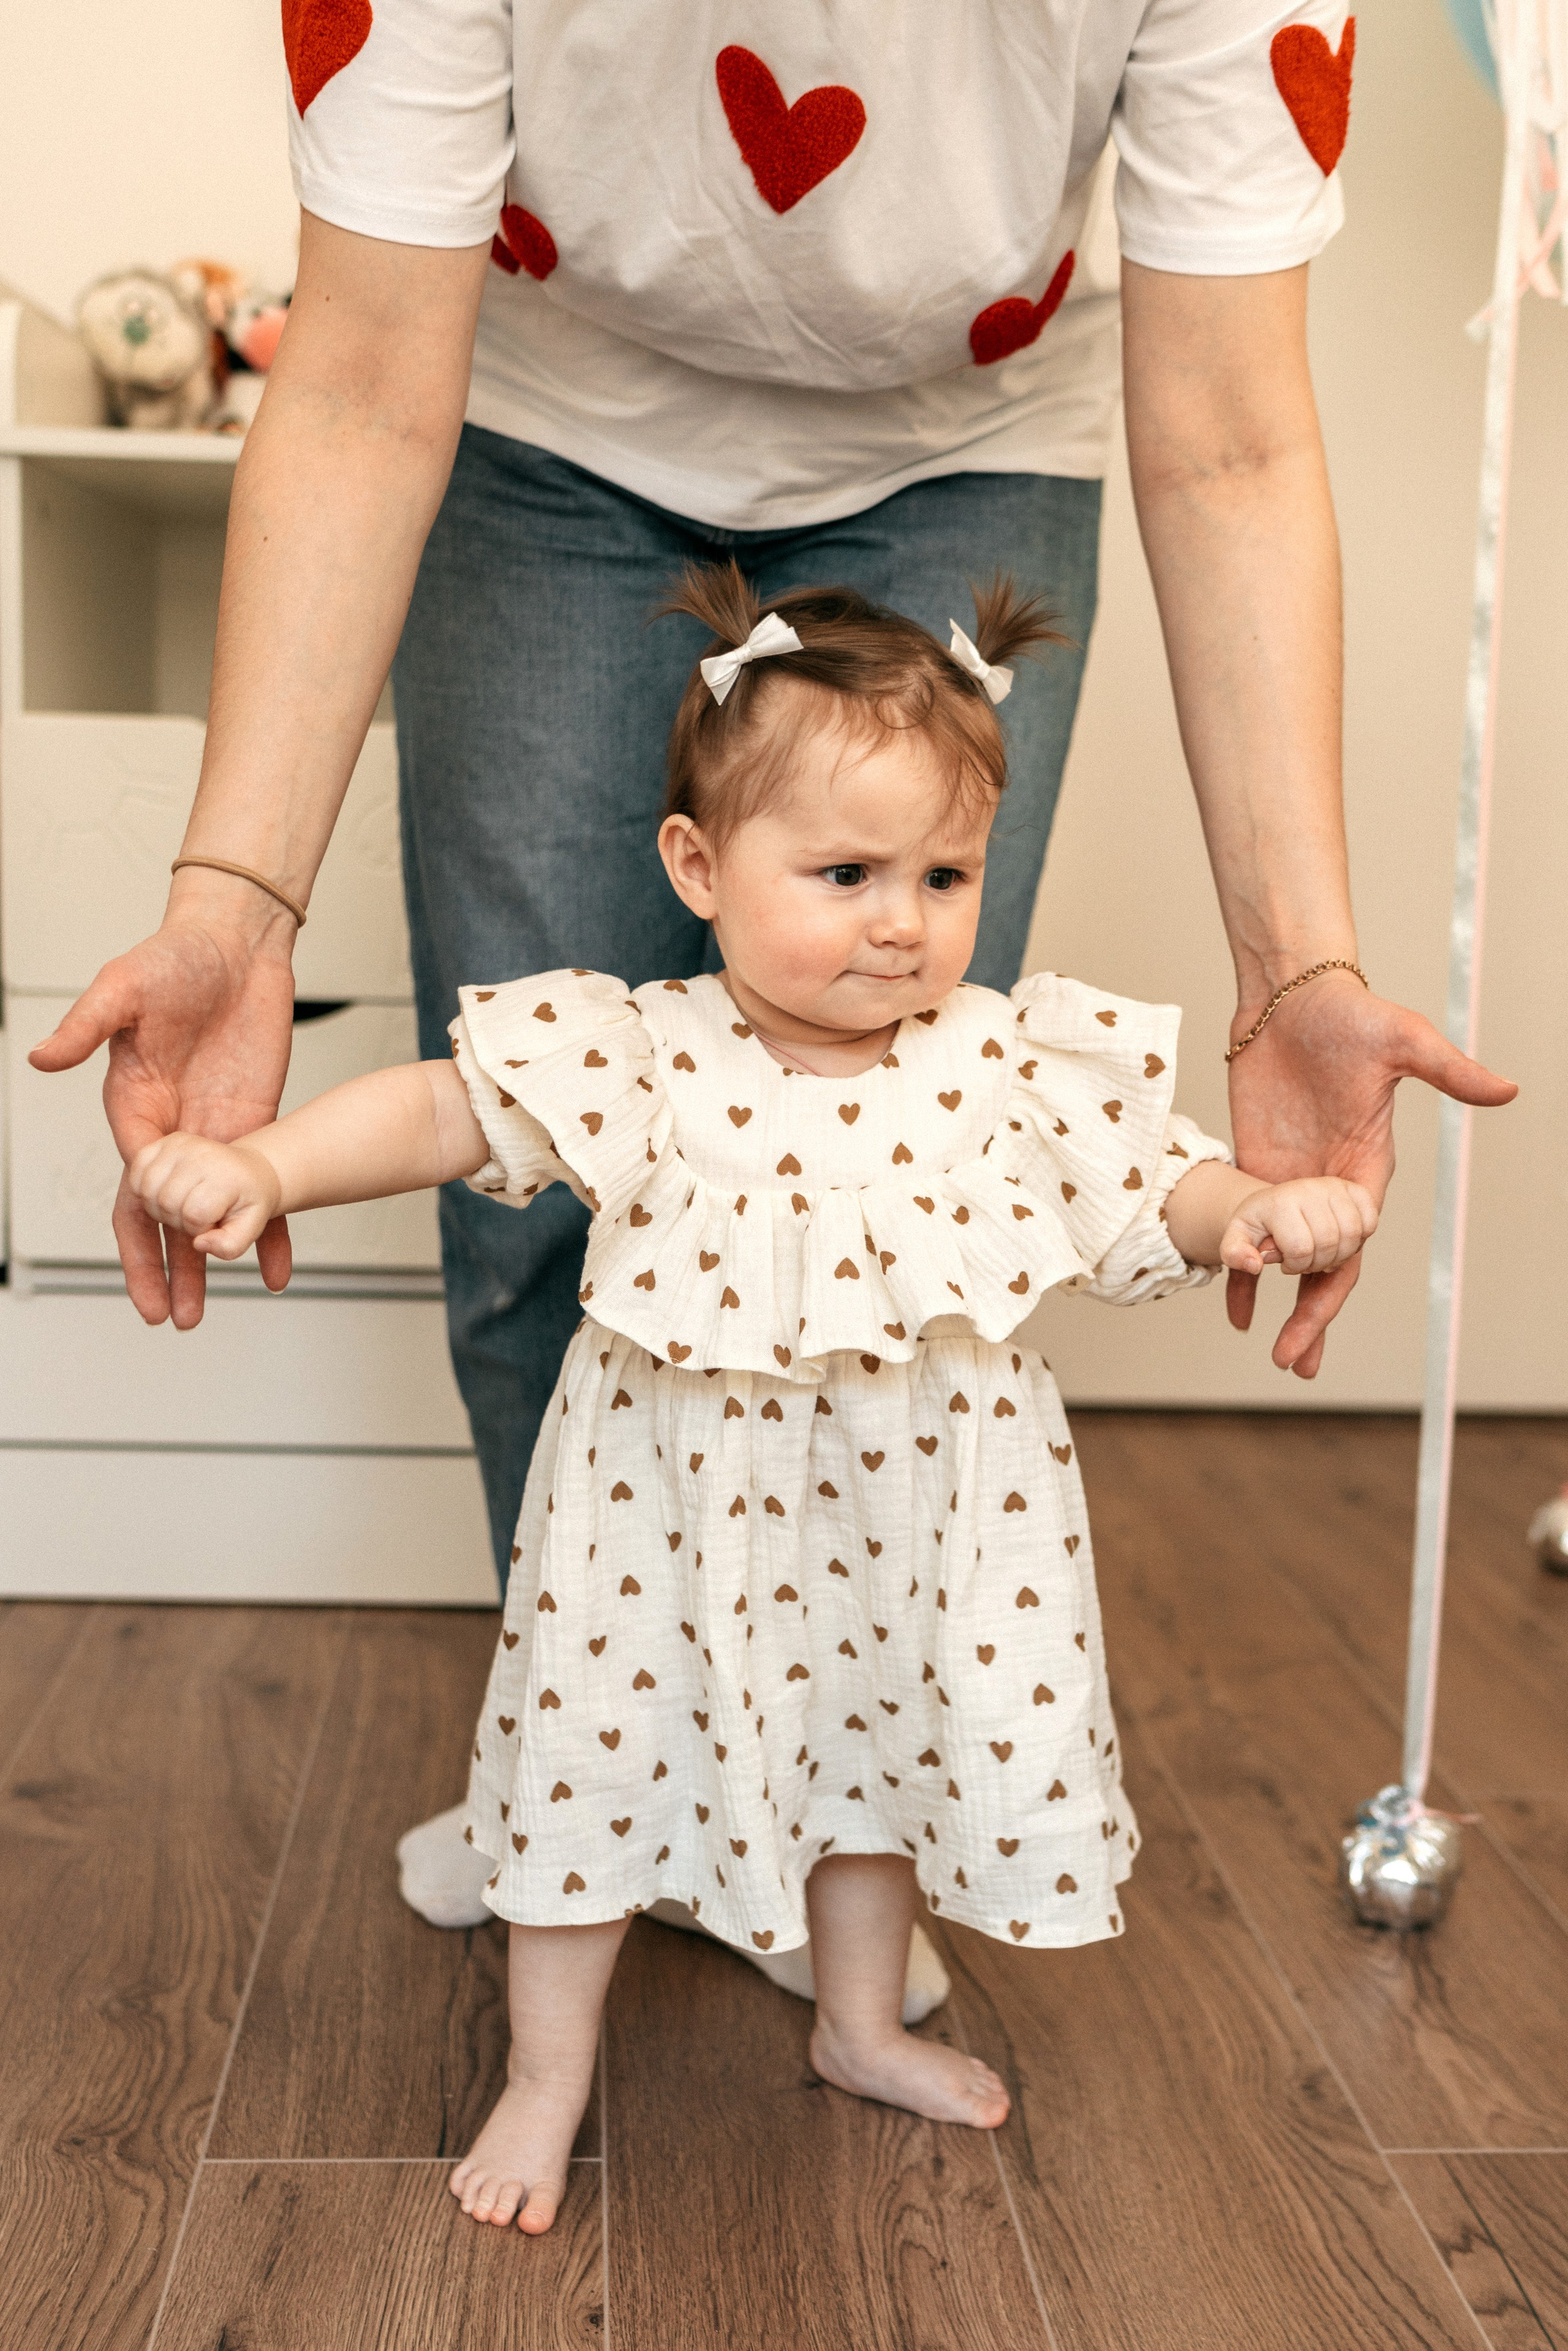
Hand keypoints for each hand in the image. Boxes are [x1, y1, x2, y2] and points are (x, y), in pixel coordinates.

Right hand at [27, 886, 296, 1327]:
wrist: (237, 946)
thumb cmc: (173, 959)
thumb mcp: (124, 988)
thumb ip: (88, 1027)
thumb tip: (42, 1057)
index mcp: (134, 1109)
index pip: (135, 1185)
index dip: (142, 1230)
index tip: (152, 1267)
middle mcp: (172, 1132)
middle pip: (165, 1217)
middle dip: (164, 1268)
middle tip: (171, 1317)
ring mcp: (215, 1134)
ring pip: (210, 1216)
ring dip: (208, 1266)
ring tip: (201, 1314)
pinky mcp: (254, 1127)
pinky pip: (260, 1189)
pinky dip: (269, 1231)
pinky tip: (277, 1271)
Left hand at [1226, 971, 1516, 1378]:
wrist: (1290, 995)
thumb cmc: (1350, 1014)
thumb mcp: (1403, 1041)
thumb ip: (1448, 1071)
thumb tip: (1507, 1090)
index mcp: (1367, 1169)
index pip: (1355, 1237)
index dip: (1334, 1275)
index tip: (1313, 1306)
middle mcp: (1329, 1186)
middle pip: (1324, 1265)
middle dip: (1312, 1315)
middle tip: (1294, 1361)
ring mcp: (1291, 1182)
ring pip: (1286, 1259)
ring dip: (1280, 1305)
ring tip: (1276, 1355)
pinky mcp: (1255, 1168)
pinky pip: (1248, 1229)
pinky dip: (1239, 1265)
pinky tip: (1230, 1298)